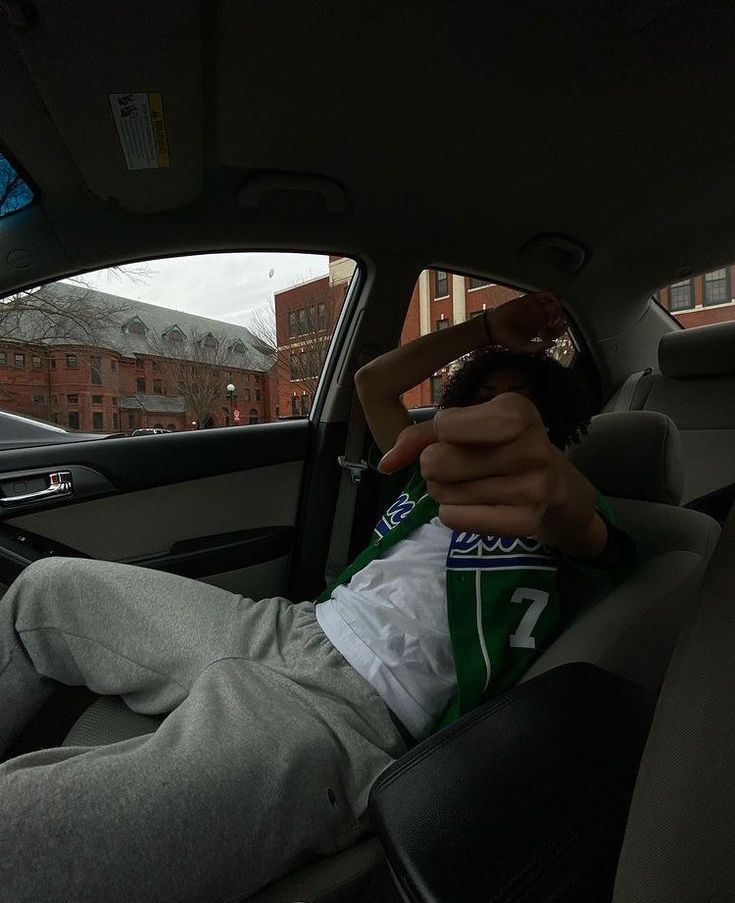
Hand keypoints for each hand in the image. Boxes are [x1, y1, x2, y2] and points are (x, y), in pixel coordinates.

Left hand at [379, 393, 561, 535]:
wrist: (549, 479)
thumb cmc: (496, 443)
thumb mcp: (466, 424)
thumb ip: (420, 435)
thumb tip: (386, 464)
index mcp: (518, 412)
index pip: (445, 426)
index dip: (439, 433)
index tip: (456, 432)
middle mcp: (533, 449)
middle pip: (436, 463)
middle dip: (434, 465)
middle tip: (458, 464)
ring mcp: (534, 489)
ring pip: (443, 494)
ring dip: (444, 490)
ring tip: (471, 482)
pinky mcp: (526, 522)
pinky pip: (454, 519)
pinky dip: (452, 512)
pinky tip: (475, 503)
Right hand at [486, 291, 566, 353]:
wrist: (493, 328)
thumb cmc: (506, 340)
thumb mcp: (523, 348)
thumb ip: (538, 347)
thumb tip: (554, 343)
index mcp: (539, 330)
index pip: (556, 329)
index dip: (560, 329)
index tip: (558, 329)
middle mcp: (539, 318)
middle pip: (557, 315)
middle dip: (560, 317)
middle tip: (557, 320)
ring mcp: (535, 308)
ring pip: (553, 304)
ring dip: (558, 306)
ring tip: (555, 311)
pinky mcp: (529, 300)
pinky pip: (544, 294)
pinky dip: (552, 295)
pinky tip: (554, 300)